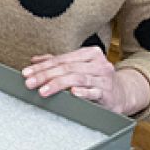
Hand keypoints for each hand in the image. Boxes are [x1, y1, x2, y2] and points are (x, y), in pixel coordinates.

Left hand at [22, 47, 149, 115]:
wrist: (123, 94)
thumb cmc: (97, 80)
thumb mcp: (78, 68)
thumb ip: (58, 63)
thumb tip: (35, 60)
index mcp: (89, 54)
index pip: (61, 59)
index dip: (42, 66)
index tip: (26, 73)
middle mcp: (98, 63)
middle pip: (67, 68)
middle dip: (45, 75)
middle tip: (30, 83)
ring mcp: (104, 78)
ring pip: (78, 78)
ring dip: (58, 84)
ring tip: (42, 91)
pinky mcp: (108, 94)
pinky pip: (94, 92)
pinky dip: (83, 92)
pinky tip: (73, 93)